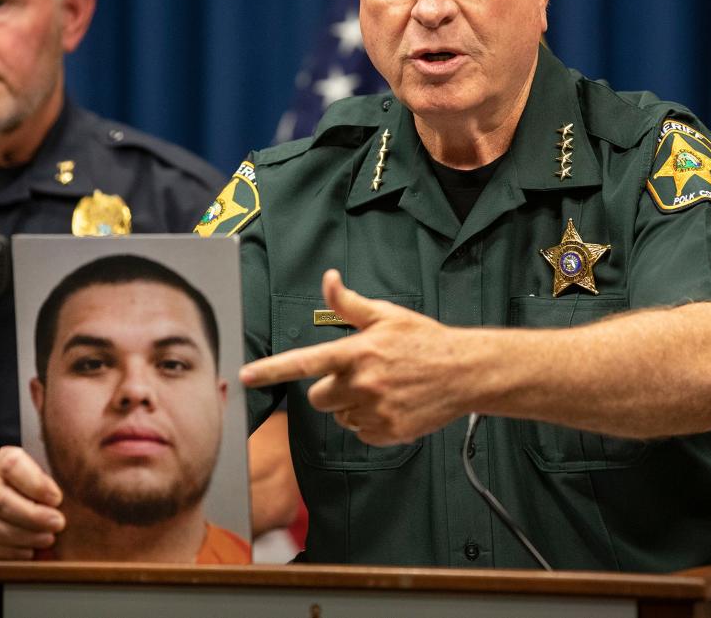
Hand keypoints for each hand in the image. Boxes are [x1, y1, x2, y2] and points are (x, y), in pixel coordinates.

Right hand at [0, 446, 64, 558]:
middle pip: (0, 500)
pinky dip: (9, 553)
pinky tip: (30, 552)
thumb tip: (83, 484)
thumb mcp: (56, 472)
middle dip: (32, 516)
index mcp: (5, 459)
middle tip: (58, 523)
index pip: (12, 465)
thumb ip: (63, 475)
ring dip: (22, 536)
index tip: (57, 498)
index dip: (35, 484)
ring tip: (48, 539)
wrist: (33, 500)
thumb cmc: (50, 485)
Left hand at [240, 269, 470, 444]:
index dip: (272, 369)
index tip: (245, 376)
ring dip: (350, 406)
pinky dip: (369, 422)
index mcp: (357, 352)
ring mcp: (375, 411)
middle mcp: (362, 383)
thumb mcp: (386, 315)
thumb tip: (328, 279)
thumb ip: (350, 304)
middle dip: (330, 388)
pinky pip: (360, 432)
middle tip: (356, 375)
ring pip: (339, 416)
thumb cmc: (424, 340)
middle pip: (318, 397)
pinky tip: (390, 405)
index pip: (305, 362)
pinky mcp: (388, 432)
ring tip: (380, 389)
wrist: (464, 372)